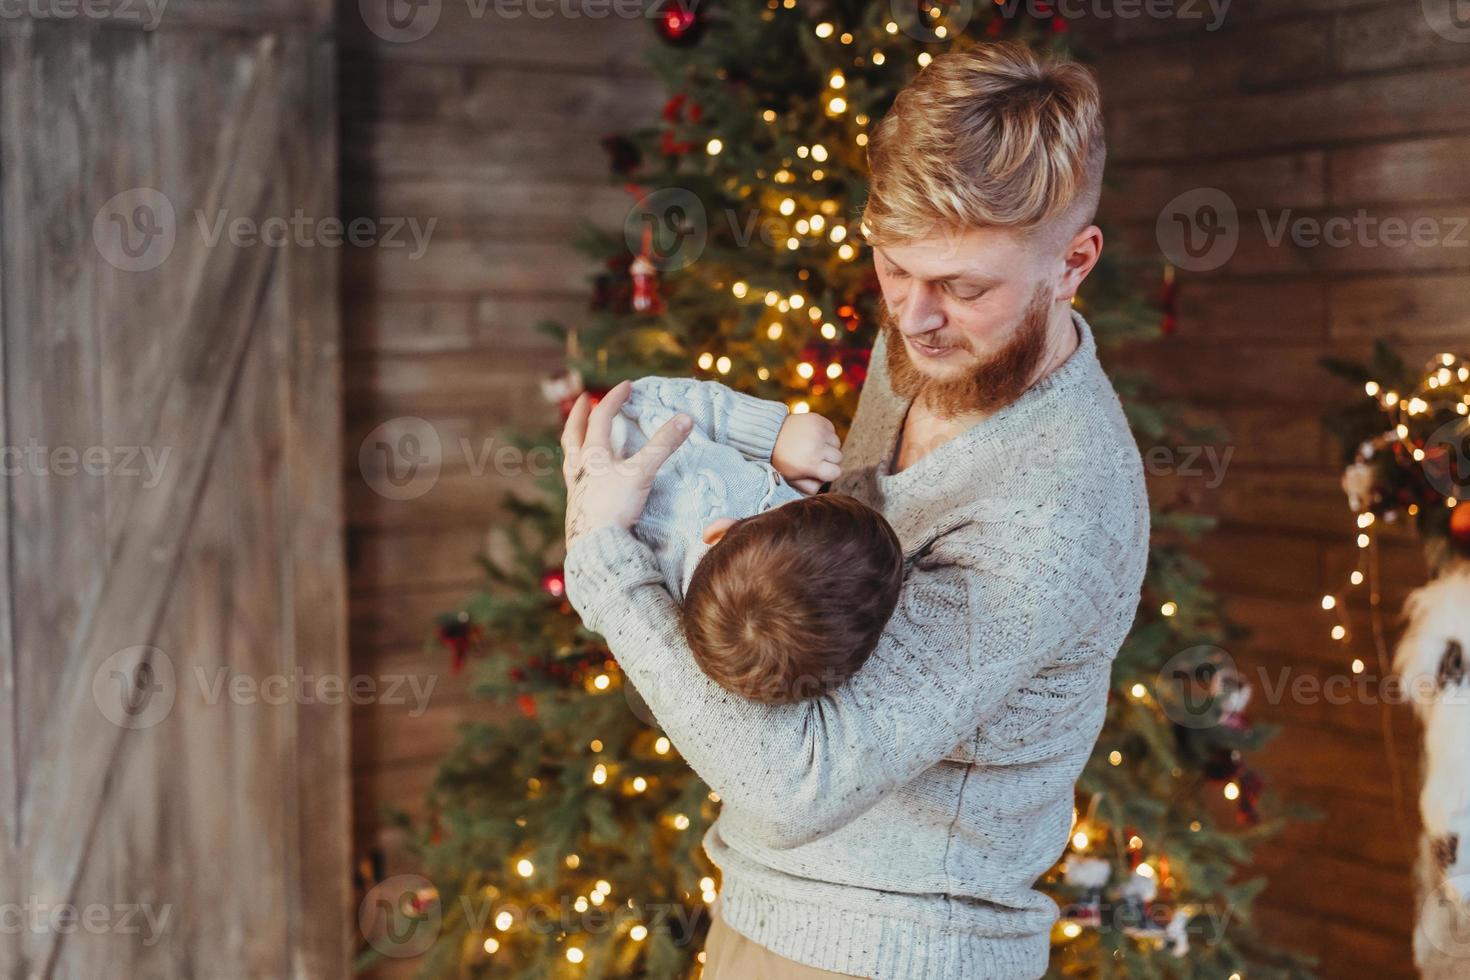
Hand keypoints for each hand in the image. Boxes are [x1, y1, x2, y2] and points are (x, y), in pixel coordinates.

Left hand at [560, 380, 692, 545]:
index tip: (627, 385)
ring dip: (575, 440)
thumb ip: (663, 446)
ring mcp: (575, 488)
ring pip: (570, 456)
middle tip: (583, 400)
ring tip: (579, 434)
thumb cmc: (614, 507)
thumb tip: (686, 418)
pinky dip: (579, 467)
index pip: (602, 417)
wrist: (595, 547)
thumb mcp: (641, 473)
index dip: (614, 398)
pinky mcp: (577, 506)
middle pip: (573, 433)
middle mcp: (579, 467)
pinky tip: (586, 475)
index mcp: (592, 454)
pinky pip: (574, 479)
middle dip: (579, 414)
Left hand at [771, 412, 841, 494]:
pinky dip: (825, 434)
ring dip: (828, 446)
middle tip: (815, 457)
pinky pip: (832, 430)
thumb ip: (810, 487)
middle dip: (829, 459)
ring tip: (812, 446)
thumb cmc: (781, 460)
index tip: (820, 470)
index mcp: (810, 464)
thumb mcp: (792, 479)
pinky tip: (812, 436)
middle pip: (838, 457)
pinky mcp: (818, 420)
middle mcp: (817, 447)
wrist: (768, 434)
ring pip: (837, 443)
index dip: (829, 473)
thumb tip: (824, 483)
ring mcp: (818, 431)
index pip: (836, 472)